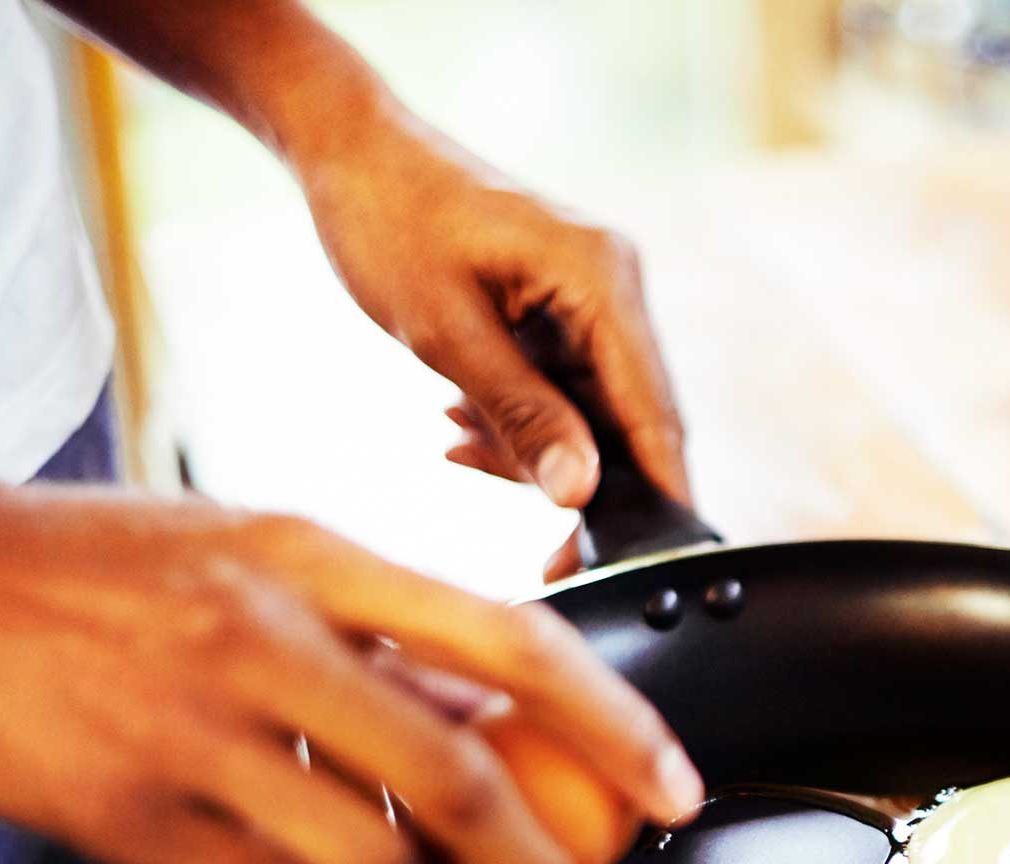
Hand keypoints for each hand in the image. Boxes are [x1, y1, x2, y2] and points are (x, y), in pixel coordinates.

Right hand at [0, 469, 702, 863]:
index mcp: (311, 556)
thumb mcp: (246, 554)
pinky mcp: (137, 816)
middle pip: (458, 779)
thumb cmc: (81, 566)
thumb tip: (482, 713)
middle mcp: (266, 639)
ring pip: (371, 860)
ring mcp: (198, 733)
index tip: (670, 781)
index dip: (611, 721)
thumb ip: (366, 634)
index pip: (507, 640)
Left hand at [297, 112, 686, 576]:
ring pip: (592, 415)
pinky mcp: (561, 313)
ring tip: (460, 449)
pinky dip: (518, 421)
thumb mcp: (446, 334)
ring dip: (535, 450)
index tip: (658, 565)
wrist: (348, 152)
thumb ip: (521, 416)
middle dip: (585, 487)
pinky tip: (459, 424)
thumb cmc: (388, 222)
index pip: (654, 408)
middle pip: (631, 422)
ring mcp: (590, 301)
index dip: (661, 493)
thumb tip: (581, 494)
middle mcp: (614, 287)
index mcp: (602, 277)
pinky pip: (561, 392)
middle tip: (550, 559)